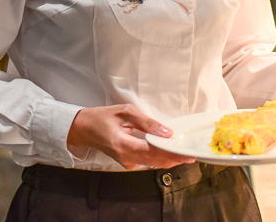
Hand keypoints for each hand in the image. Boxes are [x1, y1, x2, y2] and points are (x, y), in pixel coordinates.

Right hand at [67, 104, 195, 170]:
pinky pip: (146, 161)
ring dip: (168, 158)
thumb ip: (147, 123)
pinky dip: (159, 157)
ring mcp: (125, 162)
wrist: (83, 129)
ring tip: (184, 153)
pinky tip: (168, 151)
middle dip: (174, 159)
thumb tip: (167, 132)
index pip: (153, 151)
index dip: (171, 154)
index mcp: (123, 144)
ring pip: (152, 163)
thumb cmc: (103, 117)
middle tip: (191, 155)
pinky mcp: (127, 162)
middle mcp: (125, 158)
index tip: (186, 155)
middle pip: (155, 161)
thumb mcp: (126, 112)